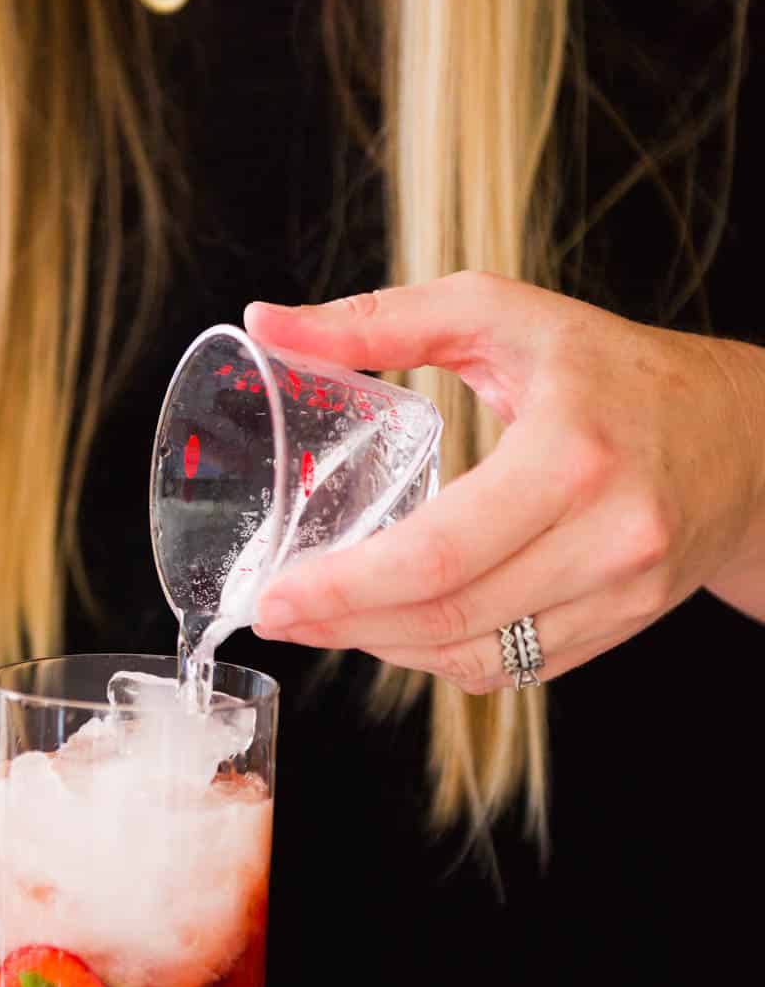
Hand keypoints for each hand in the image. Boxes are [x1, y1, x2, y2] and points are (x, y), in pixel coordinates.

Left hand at [244, 272, 764, 688]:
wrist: (744, 441)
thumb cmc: (613, 371)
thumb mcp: (503, 317)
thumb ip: (382, 321)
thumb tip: (269, 323)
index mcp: (573, 457)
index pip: (439, 554)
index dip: (346, 589)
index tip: (274, 597)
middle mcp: (607, 539)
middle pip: (447, 617)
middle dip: (344, 625)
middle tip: (275, 612)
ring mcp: (619, 596)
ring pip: (472, 657)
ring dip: (383, 647)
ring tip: (325, 618)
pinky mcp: (618, 629)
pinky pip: (506, 669)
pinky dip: (438, 656)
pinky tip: (397, 626)